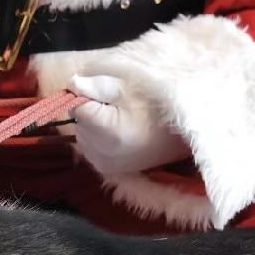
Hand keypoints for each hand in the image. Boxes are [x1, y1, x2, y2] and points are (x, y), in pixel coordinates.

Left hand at [70, 74, 189, 174]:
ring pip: (81, 134)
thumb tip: (71, 85)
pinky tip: (118, 133)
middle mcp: (102, 155)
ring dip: (93, 125)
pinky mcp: (106, 170)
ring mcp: (103, 165)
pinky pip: (89, 146)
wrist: (183, 135)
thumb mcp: (129, 87)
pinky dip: (97, 138)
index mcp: (108, 133)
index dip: (89, 95)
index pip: (76, 107)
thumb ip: (96, 85)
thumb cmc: (159, 106)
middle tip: (121, 107)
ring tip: (122, 120)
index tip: (110, 94)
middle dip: (91, 111)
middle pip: (78, 122)